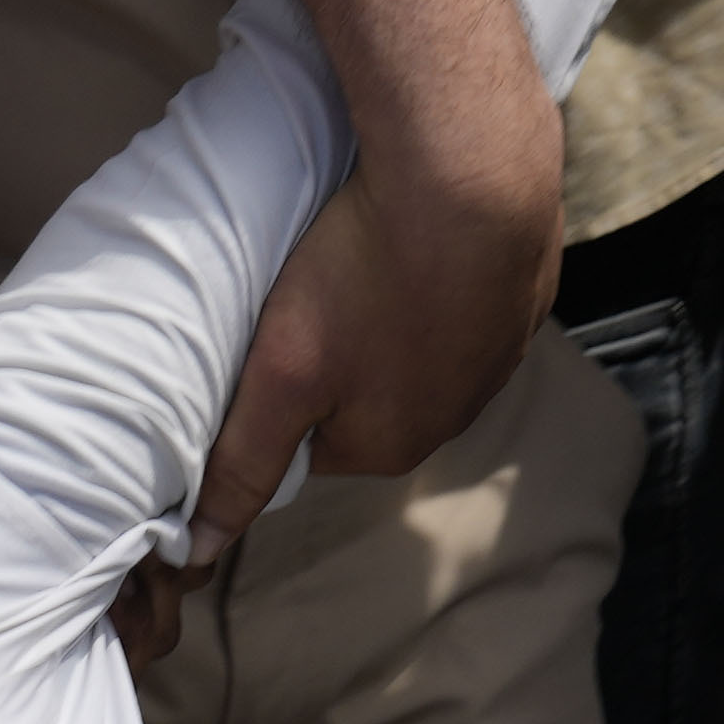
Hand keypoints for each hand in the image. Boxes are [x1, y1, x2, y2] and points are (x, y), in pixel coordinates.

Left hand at [202, 133, 555, 541]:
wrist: (472, 176)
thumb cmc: (364, 275)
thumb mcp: (280, 374)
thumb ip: (240, 463)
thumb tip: (201, 548)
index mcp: (392, 446)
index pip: (310, 440)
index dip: (280, 387)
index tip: (268, 339)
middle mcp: (455, 417)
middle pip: (366, 397)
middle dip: (337, 353)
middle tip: (314, 289)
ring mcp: (498, 359)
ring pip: (417, 349)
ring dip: (388, 314)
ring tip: (364, 259)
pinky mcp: (523, 301)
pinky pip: (464, 303)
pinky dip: (438, 279)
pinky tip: (418, 242)